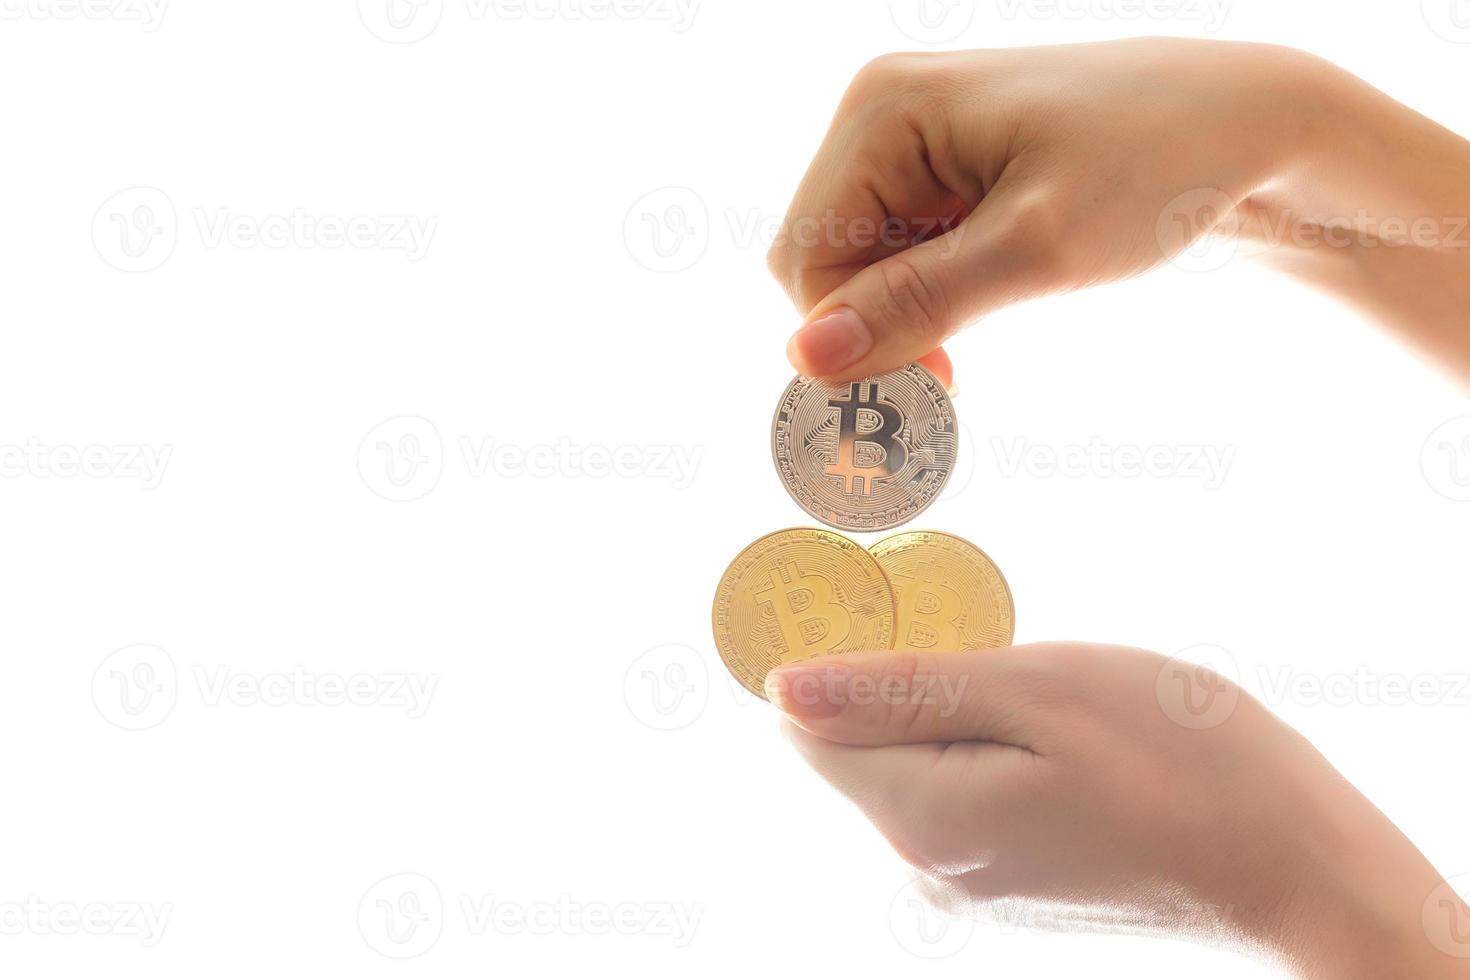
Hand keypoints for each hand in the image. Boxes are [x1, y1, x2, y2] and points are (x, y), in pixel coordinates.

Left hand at [766, 643, 1469, 977]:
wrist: (1290, 862)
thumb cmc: (1177, 758)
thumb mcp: (1034, 691)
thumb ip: (898, 691)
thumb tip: (782, 689)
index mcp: (917, 818)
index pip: (807, 731)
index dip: (832, 659)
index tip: (891, 611)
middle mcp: (923, 866)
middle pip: (858, 750)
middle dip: (898, 683)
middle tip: (994, 645)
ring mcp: (968, 882)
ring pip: (912, 764)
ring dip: (949, 711)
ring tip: (1040, 692)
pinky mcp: (1010, 879)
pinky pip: (960, 791)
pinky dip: (985, 746)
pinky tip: (1054, 734)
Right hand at [767, 39, 1469, 383]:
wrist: (1248, 121)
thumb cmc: (1156, 167)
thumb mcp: (1036, 251)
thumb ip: (916, 304)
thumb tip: (805, 360)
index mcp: (882, 108)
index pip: (806, 259)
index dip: (851, 334)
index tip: (935, 379)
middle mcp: (880, 107)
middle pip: (824, 259)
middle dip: (881, 320)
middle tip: (963, 360)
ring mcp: (910, 130)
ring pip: (861, 260)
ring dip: (912, 306)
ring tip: (998, 303)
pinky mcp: (941, 157)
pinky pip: (900, 243)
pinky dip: (935, 285)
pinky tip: (996, 279)